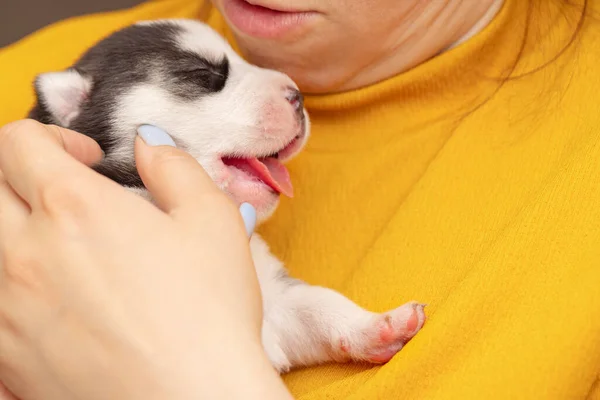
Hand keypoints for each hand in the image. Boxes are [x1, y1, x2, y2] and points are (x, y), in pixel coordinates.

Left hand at [0, 120, 290, 399]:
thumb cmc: (209, 312)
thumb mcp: (212, 219)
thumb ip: (174, 166)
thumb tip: (148, 144)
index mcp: (75, 208)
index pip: (18, 142)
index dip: (52, 137)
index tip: (84, 159)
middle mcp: (26, 252)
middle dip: (20, 178)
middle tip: (62, 196)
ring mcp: (7, 308)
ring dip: (14, 231)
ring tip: (59, 249)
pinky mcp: (6, 356)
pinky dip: (14, 286)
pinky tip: (54, 300)